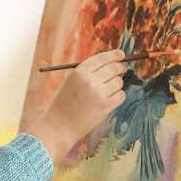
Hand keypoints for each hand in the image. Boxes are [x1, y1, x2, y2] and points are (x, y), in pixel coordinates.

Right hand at [25, 49, 126, 164]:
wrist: (59, 125)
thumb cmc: (64, 104)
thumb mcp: (71, 82)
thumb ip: (88, 73)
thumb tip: (112, 64)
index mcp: (79, 72)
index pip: (103, 57)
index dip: (115, 55)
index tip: (121, 55)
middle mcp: (90, 80)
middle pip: (114, 68)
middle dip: (120, 67)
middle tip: (122, 69)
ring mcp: (99, 93)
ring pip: (119, 82)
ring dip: (116, 85)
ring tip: (105, 92)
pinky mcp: (105, 106)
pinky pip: (121, 95)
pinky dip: (118, 96)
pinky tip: (108, 100)